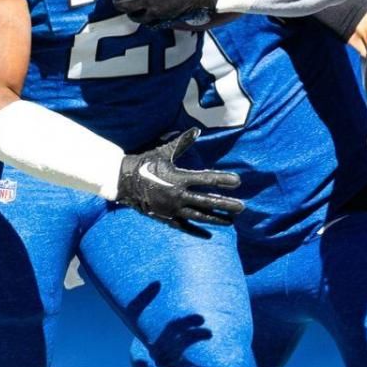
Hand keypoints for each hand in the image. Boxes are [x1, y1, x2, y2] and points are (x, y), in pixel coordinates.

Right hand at [115, 128, 242, 235]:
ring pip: (199, 216)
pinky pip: (185, 227)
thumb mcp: (164, 152)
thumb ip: (183, 143)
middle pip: (208, 202)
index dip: (223, 180)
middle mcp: (178, 195)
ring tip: (230, 221)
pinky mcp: (166, 218)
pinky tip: (209, 235)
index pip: (207, 179)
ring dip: (216, 219)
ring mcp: (172, 209)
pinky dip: (197, 231)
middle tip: (242, 207)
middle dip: (226, 205)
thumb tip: (197, 130)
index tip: (237, 181)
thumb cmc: (146, 163)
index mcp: (179, 178)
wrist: (124, 181)